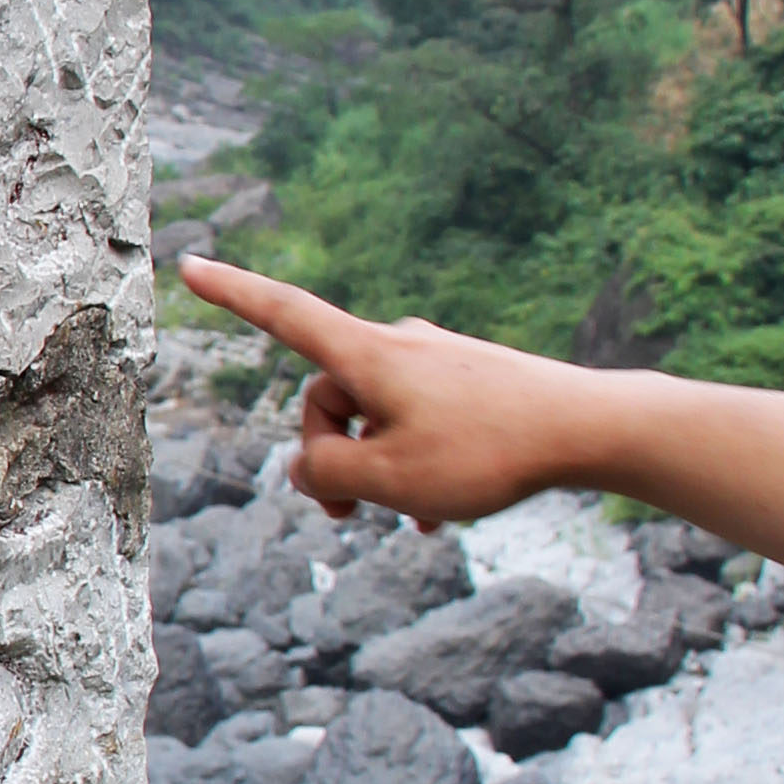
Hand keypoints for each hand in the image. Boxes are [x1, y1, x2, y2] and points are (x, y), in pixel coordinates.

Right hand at [175, 259, 593, 530]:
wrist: (593, 428)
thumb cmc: (489, 451)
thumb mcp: (390, 479)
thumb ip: (326, 475)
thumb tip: (305, 467)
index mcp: (368, 355)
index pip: (283, 313)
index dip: (232, 293)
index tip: (190, 264)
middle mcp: (398, 346)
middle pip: (329, 397)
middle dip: (329, 457)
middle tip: (349, 518)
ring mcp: (437, 361)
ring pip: (376, 416)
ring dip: (378, 469)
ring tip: (412, 519)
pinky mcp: (470, 381)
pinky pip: (418, 420)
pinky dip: (415, 462)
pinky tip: (439, 512)